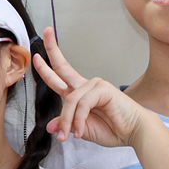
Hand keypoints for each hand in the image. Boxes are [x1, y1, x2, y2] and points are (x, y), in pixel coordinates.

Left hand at [32, 28, 143, 146]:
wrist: (133, 132)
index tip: (35, 57)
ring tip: (67, 136)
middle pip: (62, 67)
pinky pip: (82, 104)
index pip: (59, 77)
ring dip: (67, 121)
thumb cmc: (113, 129)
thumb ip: (66, 124)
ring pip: (70, 100)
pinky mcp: (102, 88)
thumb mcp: (81, 129)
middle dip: (52, 49)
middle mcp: (85, 86)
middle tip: (45, 32)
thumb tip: (49, 126)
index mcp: (79, 94)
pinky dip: (79, 119)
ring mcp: (94, 85)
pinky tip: (81, 132)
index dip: (45, 67)